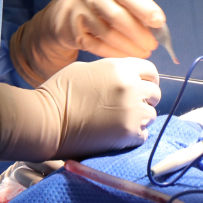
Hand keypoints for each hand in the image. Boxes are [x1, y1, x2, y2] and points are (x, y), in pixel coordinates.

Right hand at [11, 0, 165, 85]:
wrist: (67, 10)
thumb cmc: (103, 1)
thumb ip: (135, 4)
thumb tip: (156, 25)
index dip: (144, 8)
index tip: (159, 22)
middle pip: (117, 16)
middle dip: (138, 33)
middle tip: (152, 45)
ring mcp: (77, 12)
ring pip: (107, 34)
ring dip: (128, 47)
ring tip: (143, 53)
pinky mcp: (71, 31)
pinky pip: (95, 46)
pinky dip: (113, 53)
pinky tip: (125, 55)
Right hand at [41, 57, 161, 159]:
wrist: (47, 120)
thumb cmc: (59, 92)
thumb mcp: (87, 69)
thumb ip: (111, 71)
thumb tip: (124, 78)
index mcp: (120, 67)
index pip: (150, 70)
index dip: (147, 79)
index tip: (142, 86)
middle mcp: (131, 86)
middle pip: (155, 92)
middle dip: (145, 99)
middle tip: (130, 107)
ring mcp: (132, 110)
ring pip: (151, 114)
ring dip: (140, 118)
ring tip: (120, 122)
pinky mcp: (129, 133)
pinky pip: (143, 134)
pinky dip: (133, 135)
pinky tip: (117, 134)